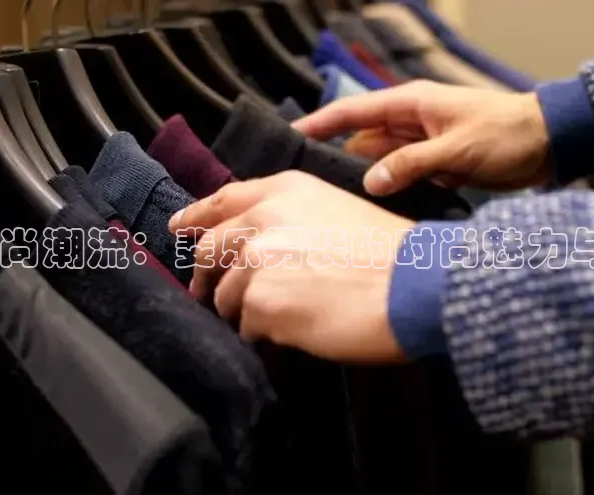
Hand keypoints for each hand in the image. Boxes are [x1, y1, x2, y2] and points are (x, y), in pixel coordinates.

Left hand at [168, 171, 416, 363]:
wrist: (414, 283)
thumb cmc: (389, 253)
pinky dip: (267, 333)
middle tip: (207, 293)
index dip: (195, 216)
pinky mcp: (260, 302)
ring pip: (226, 296)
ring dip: (246, 311)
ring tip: (286, 317)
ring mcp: (257, 261)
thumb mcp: (336, 211)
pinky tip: (299, 329)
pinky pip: (248, 327)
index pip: (222, 200)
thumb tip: (254, 249)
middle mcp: (263, 218)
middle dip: (205, 276)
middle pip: (209, 250)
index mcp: (284, 190)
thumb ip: (289, 219)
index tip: (179, 228)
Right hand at [292, 80, 551, 194]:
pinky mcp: (436, 167)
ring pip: (381, 163)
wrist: (550, 144)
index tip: (289, 137)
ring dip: (366, 181)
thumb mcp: (456, 150)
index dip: (319, 123)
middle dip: (337, 161)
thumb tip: (369, 182)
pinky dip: (392, 191)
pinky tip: (376, 212)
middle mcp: (411, 123)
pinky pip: (403, 178)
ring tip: (336, 207)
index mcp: (411, 105)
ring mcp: (423, 145)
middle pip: (362, 141)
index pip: (353, 112)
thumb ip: (411, 165)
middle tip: (309, 189)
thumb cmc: (506, 135)